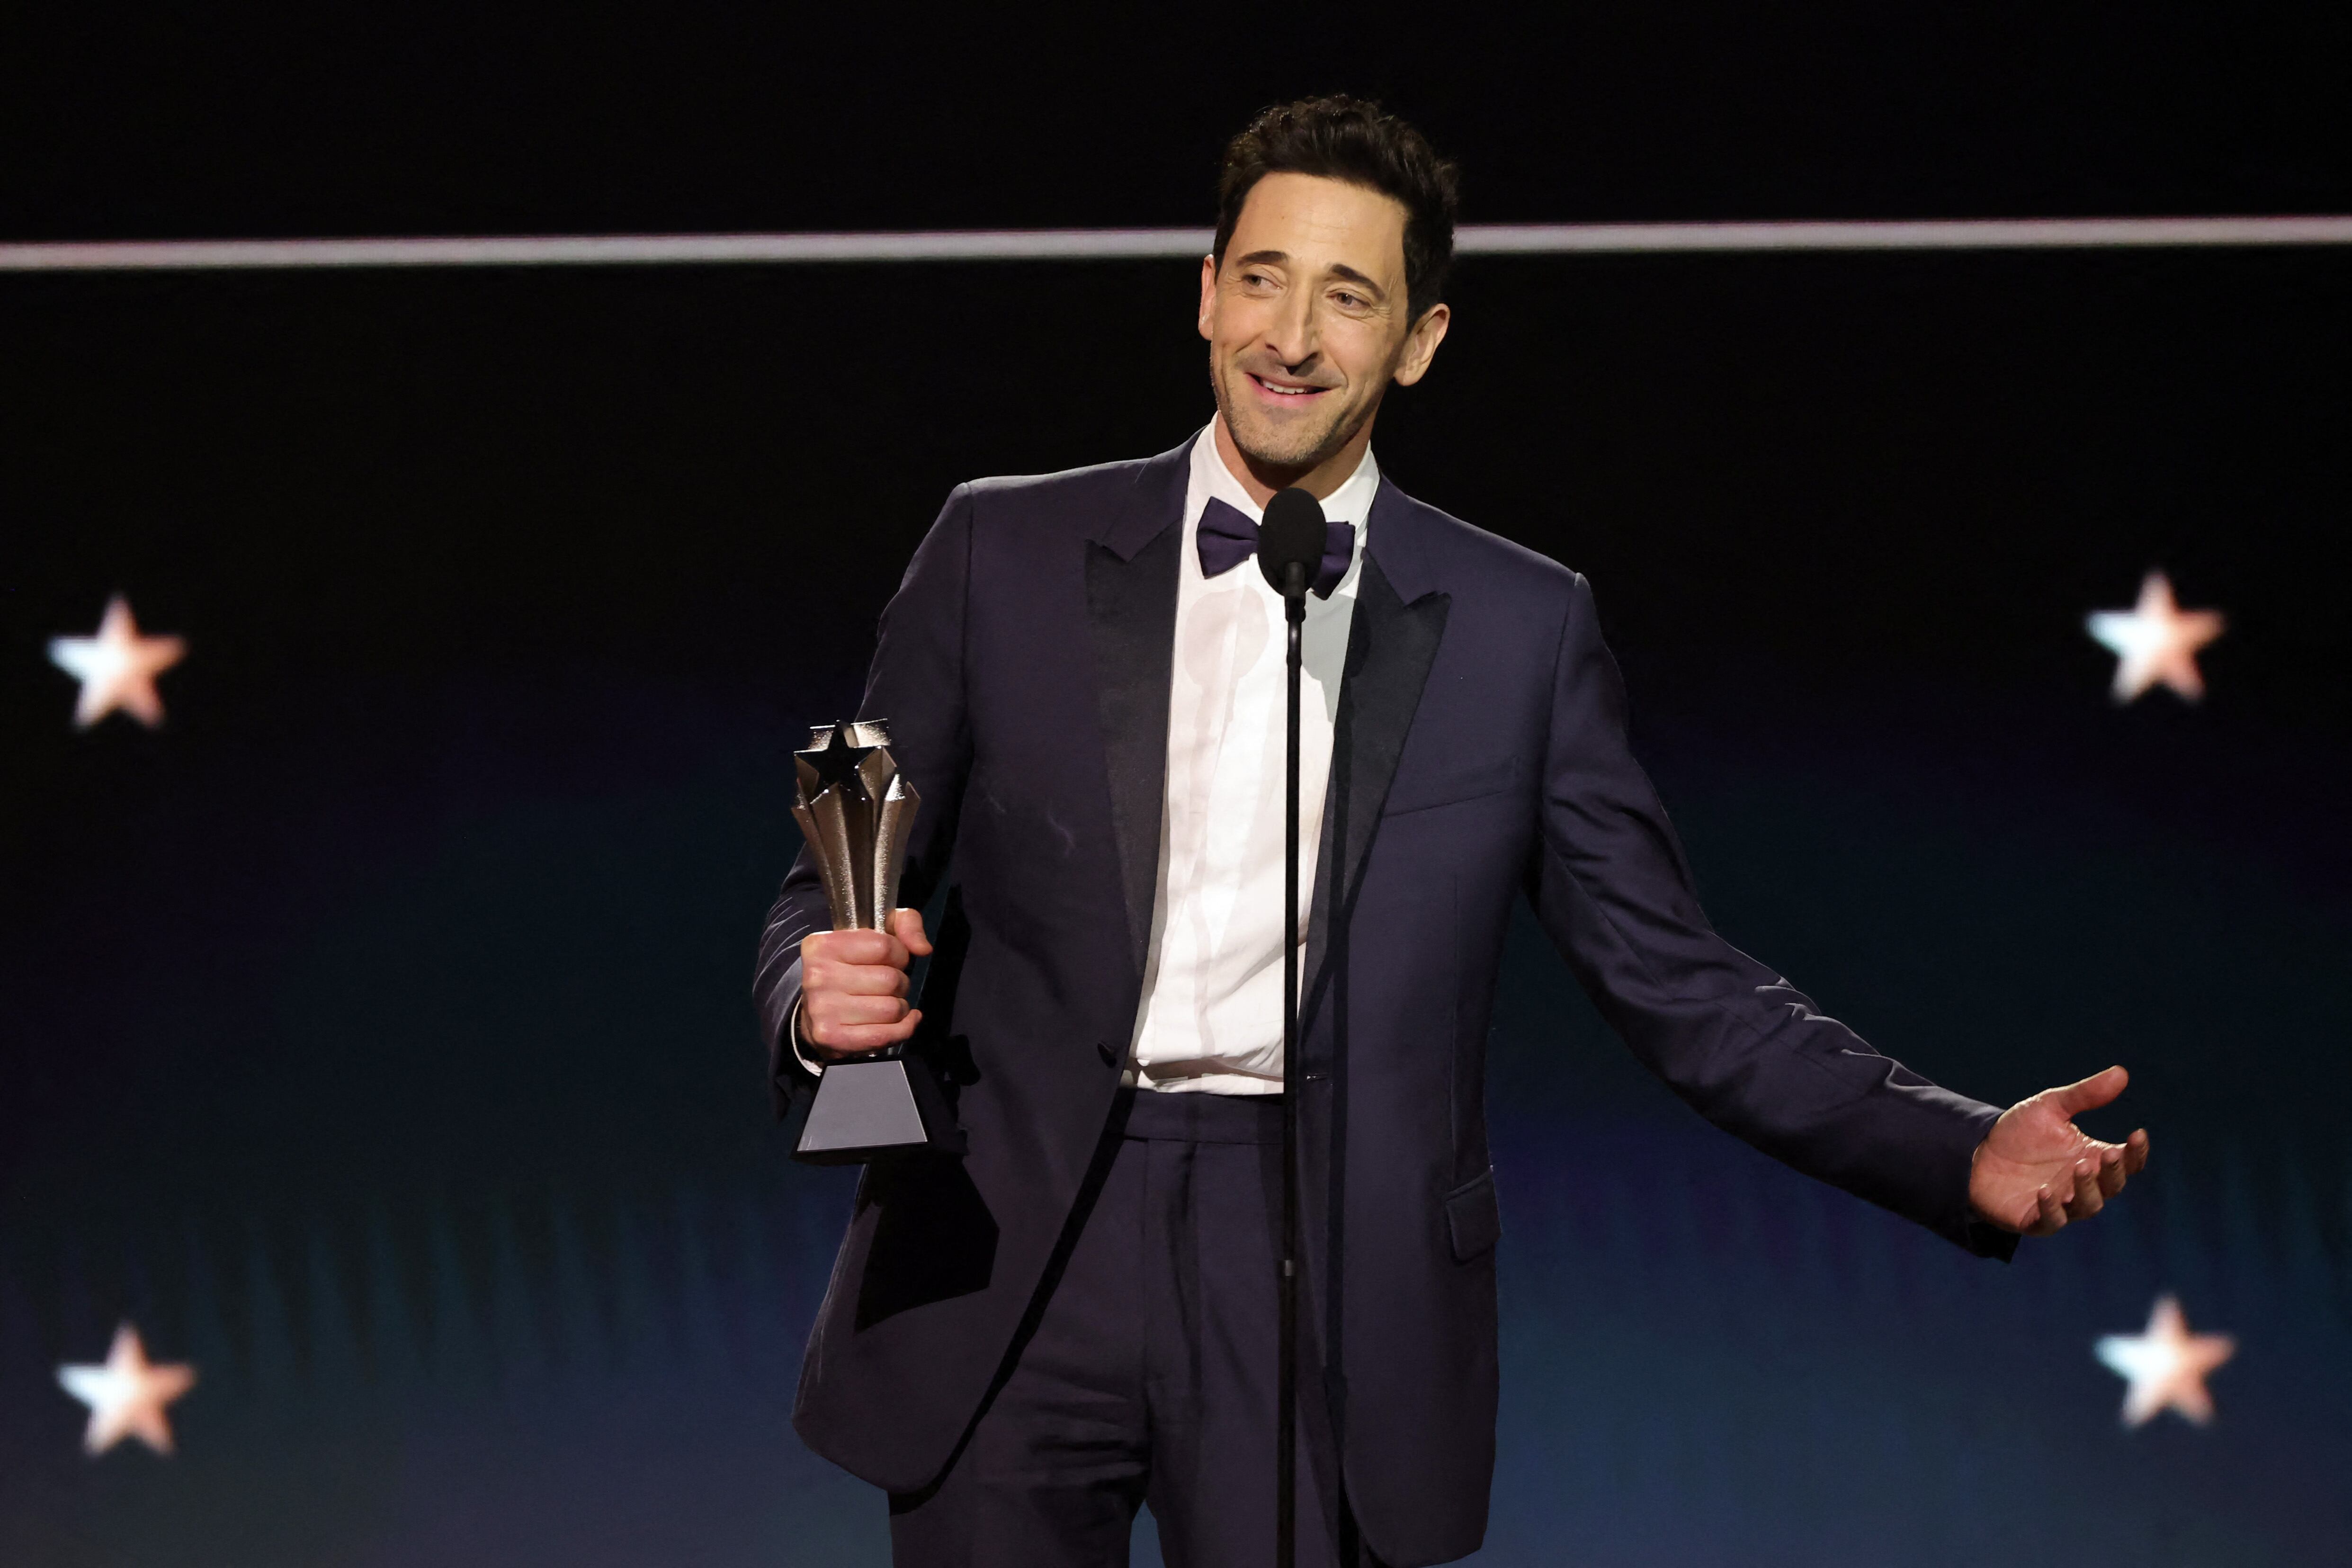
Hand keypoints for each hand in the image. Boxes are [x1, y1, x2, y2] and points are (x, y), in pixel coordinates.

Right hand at [797, 909, 932, 1061]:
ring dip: (899, 1008)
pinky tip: (897, 1022)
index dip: (898, 955)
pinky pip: (885, 1036)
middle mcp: (819, 976)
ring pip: (891, 1009)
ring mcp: (822, 1009)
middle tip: (886, 986)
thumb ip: (906, 923)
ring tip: (884, 1003)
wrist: (817, 1011)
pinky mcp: (830, 1036)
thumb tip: (923, 948)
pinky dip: (901, 1030)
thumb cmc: (852, 968)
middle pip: (890, 980)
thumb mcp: (877, 933)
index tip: (890, 960)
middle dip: (899, 983)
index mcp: (824, 945)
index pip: (884, 947)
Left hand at [1969, 1065, 2150, 1236]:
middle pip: (2112, 1185)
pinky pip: (2051, 1220)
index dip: (2136, 1152)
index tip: (2137, 1134)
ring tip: (2080, 1167)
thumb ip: (2084, 1094)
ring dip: (2087, 1189)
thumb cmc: (2018, 1132)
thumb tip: (2122, 1072)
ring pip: (2088, 1205)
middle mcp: (2082, 1184)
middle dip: (2114, 1172)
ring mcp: (2061, 1204)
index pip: (2126, 1161)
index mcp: (2092, 1157)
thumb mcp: (2050, 1106)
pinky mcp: (2034, 1219)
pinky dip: (2051, 1209)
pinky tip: (2045, 1191)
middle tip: (2109, 1154)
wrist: (1976, 1151)